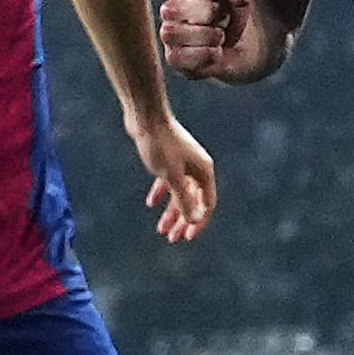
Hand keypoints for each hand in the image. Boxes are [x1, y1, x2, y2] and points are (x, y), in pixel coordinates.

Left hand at [131, 108, 218, 241]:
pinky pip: (169, 181)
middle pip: (193, 201)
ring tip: (160, 229)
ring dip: (171, 211)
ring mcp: (184, 162)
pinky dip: (161, 193)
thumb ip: (183, 199)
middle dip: (183, 221)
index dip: (198, 222)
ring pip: (180, 192)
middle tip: (172, 238)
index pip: (207, 204)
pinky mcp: (170, 157)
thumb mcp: (172, 176)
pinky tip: (151, 203)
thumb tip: (195, 220)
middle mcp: (197, 167)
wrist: (146, 116)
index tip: (187, 237)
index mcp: (204, 171)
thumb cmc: (160, 145)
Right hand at [160, 0, 274, 82]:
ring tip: (219, 36)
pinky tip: (215, 51)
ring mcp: (168, 35)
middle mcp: (169, 9)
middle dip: (210, 14)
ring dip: (207, 35)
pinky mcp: (174, 58)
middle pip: (178, 7)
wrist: (232, 46)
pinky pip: (180, 57)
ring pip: (172, 32)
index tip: (222, 0)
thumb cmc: (228, 16)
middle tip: (222, 20)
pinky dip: (206, 54)